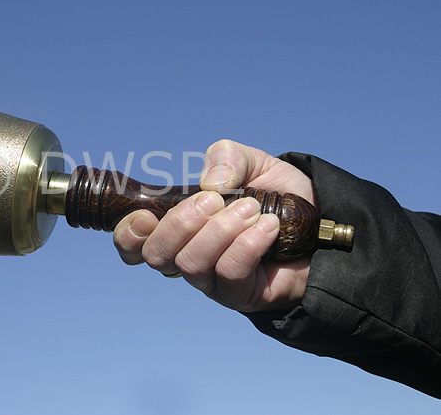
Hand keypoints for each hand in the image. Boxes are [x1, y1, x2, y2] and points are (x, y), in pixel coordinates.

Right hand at [113, 140, 314, 311]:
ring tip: (251, 208)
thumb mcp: (252, 163)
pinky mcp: (238, 294)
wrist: (321, 224)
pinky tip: (268, 226)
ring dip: (220, 230)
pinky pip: (228, 272)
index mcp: (180, 227)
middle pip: (157, 255)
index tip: (146, 216)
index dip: (129, 234)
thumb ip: (227, 158)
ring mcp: (212, 279)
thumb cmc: (279, 196)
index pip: (134, 244)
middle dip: (181, 223)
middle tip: (215, 200)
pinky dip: (246, 243)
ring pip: (191, 264)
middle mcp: (188, 256)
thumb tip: (211, 183)